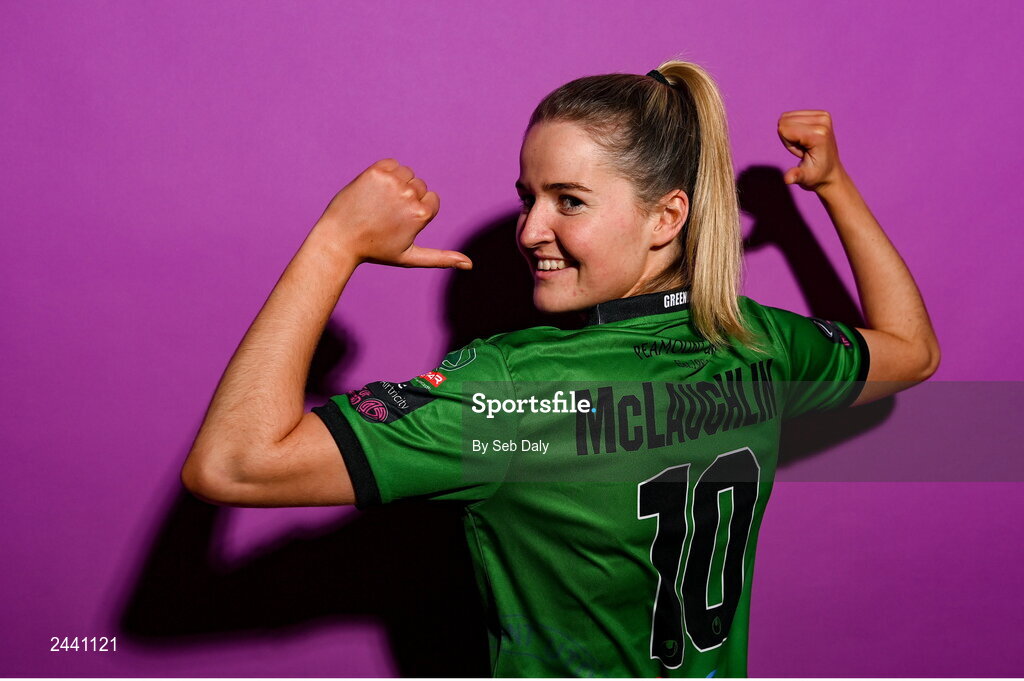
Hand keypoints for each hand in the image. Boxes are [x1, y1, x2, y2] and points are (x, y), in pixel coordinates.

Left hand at [318, 158, 471, 268]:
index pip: (432, 199)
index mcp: (422, 214)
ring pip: (406, 173)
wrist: (339, 238)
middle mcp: (410, 195)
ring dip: (396, 183)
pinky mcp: (375, 171)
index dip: (416, 211)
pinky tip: (373, 191)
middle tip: (384, 215)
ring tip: (378, 203)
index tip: (398, 222)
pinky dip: (386, 173)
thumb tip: (470, 265)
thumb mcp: (410, 257)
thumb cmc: (376, 251)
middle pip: (419, 186)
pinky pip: (392, 164)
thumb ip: (442, 258)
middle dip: (406, 197)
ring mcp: (392, 182)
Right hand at [777, 110, 846, 192]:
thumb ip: (796, 176)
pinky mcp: (821, 113)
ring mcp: (823, 115)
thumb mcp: (806, 178)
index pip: (784, 128)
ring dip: (791, 133)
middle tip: (803, 149)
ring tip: (805, 145)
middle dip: (788, 137)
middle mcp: (822, 121)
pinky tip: (806, 139)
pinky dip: (795, 128)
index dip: (788, 143)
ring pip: (787, 117)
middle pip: (785, 121)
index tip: (802, 153)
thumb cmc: (817, 175)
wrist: (830, 171)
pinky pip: (793, 115)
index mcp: (818, 134)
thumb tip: (787, 179)